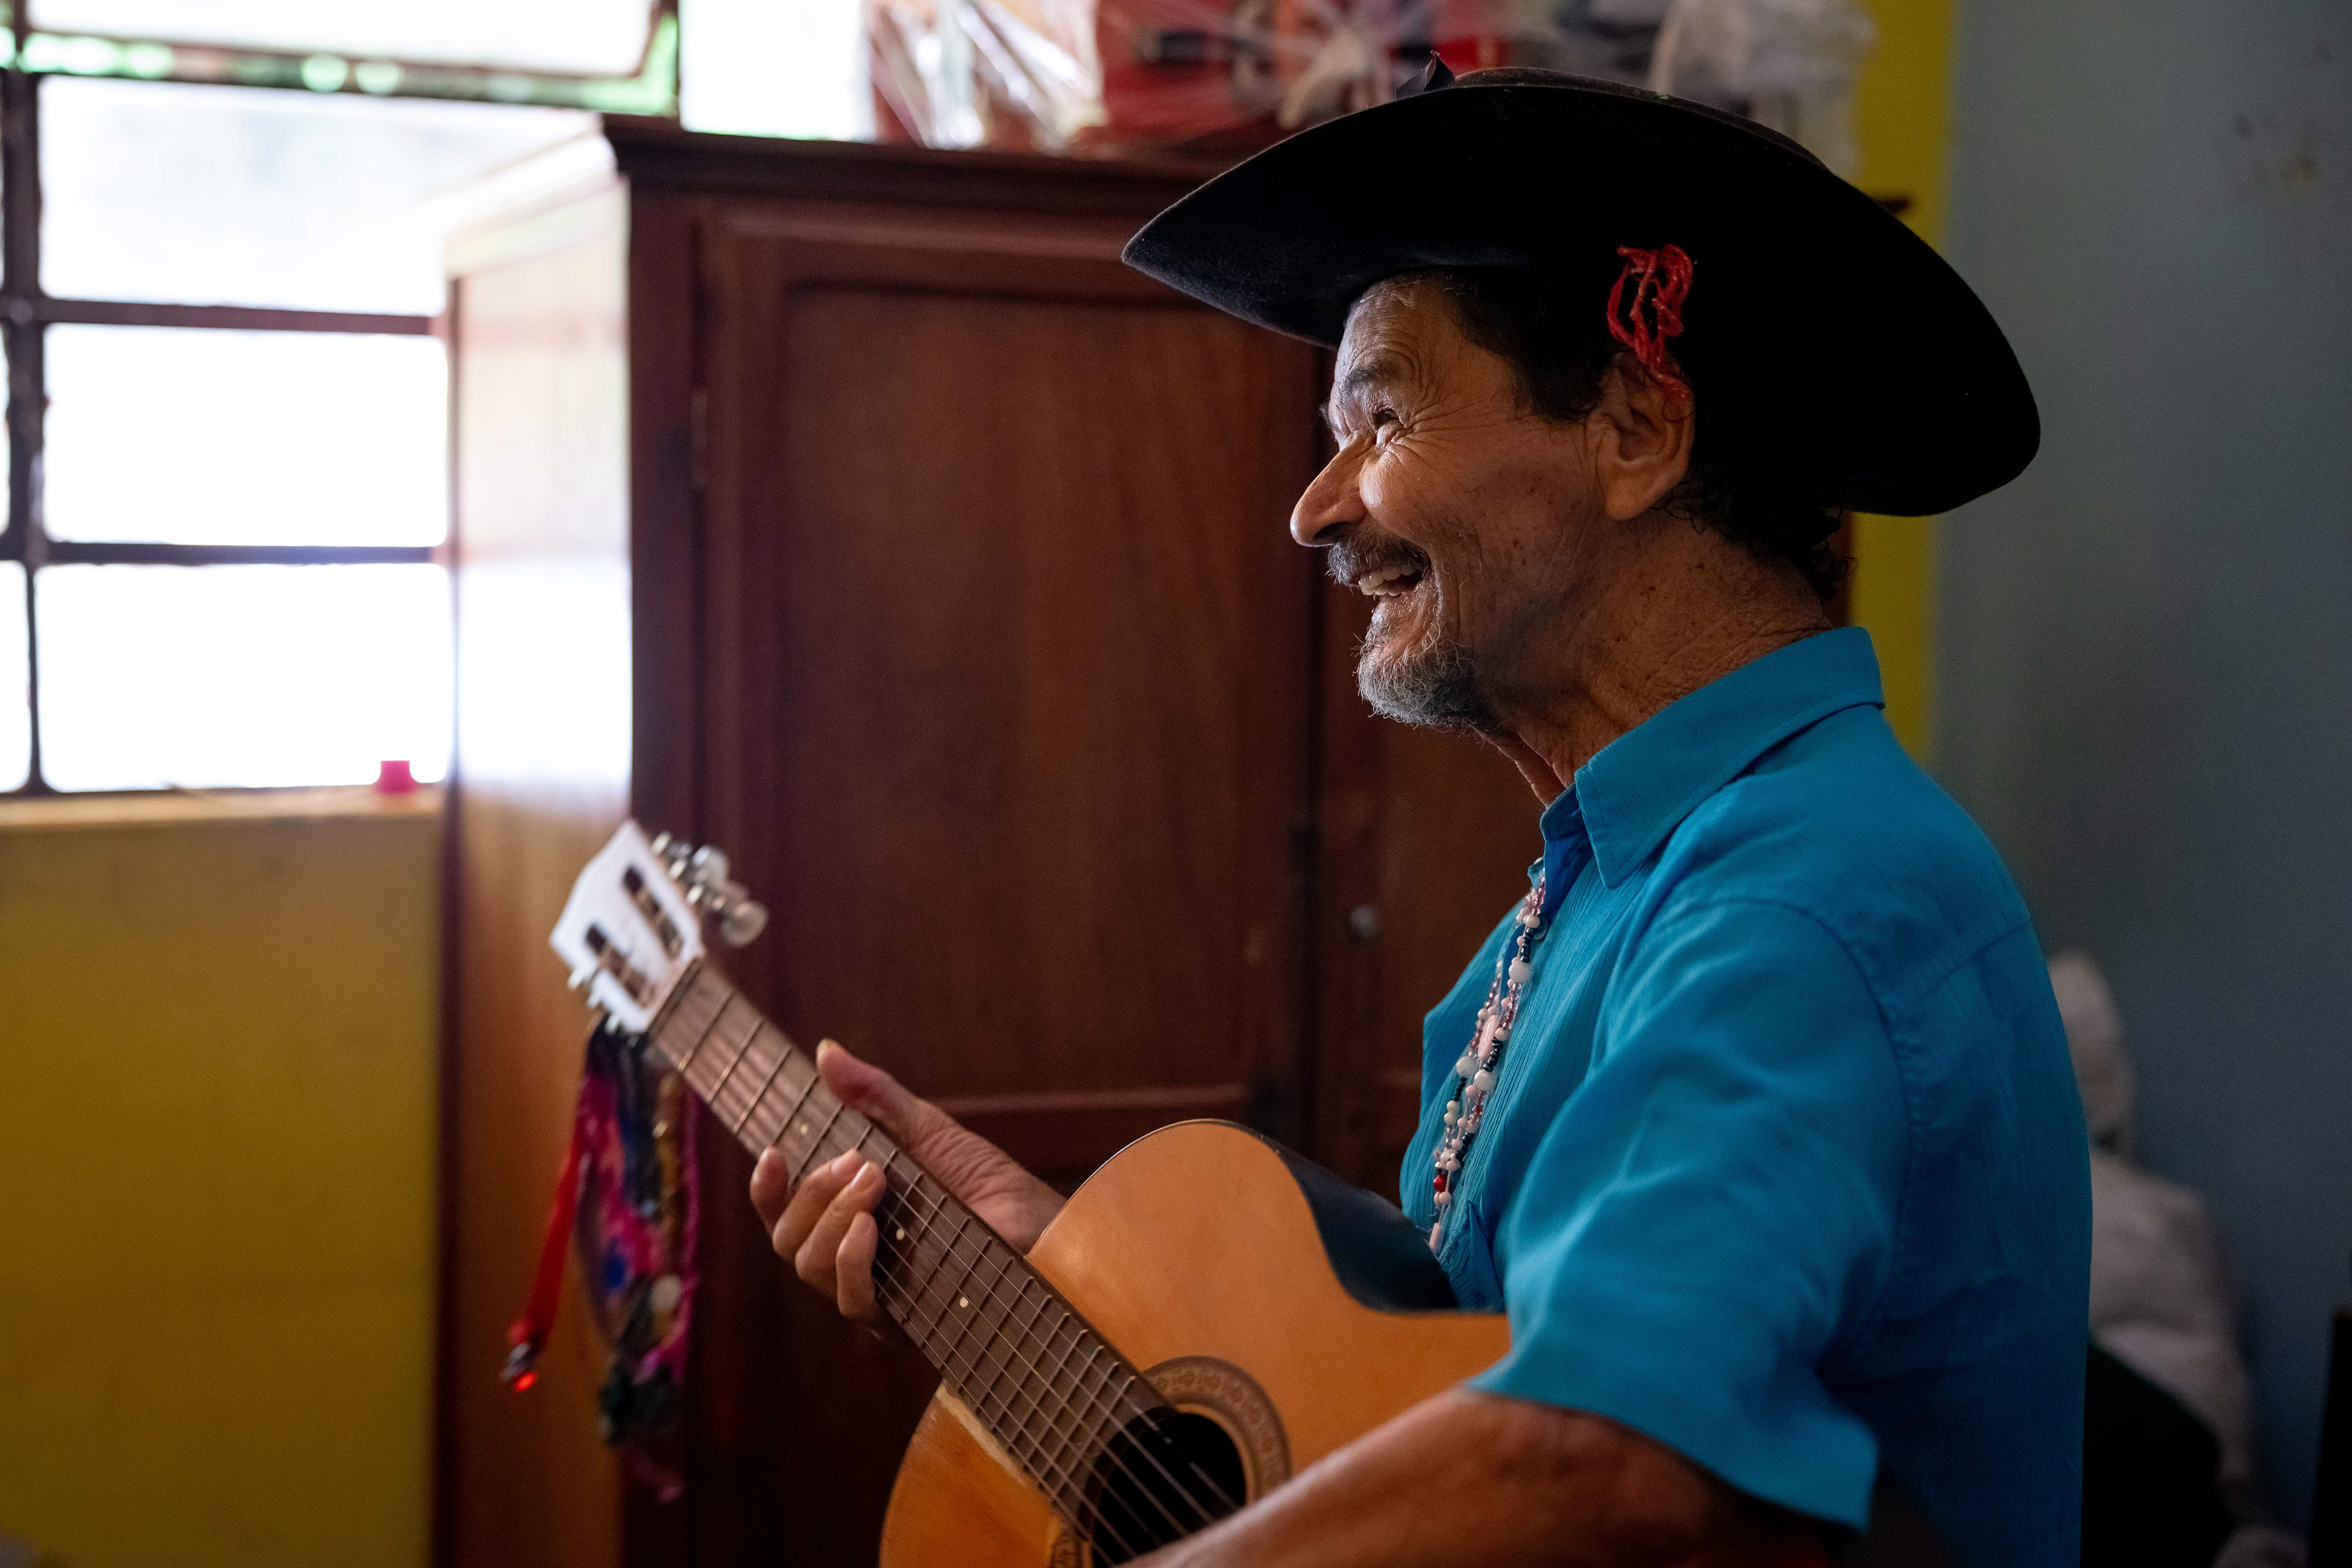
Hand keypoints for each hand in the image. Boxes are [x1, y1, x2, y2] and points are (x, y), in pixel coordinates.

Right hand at [747, 1040, 1065, 1334]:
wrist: (1052, 1238)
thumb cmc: (996, 1191)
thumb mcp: (931, 1133)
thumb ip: (875, 1098)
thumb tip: (826, 1051)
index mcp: (853, 1224)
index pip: (785, 1217)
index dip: (766, 1190)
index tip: (773, 1153)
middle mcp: (856, 1265)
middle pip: (788, 1240)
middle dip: (810, 1192)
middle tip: (857, 1161)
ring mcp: (878, 1297)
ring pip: (809, 1267)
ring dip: (831, 1216)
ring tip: (874, 1181)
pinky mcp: (904, 1322)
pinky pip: (851, 1299)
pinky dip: (851, 1258)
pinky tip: (870, 1226)